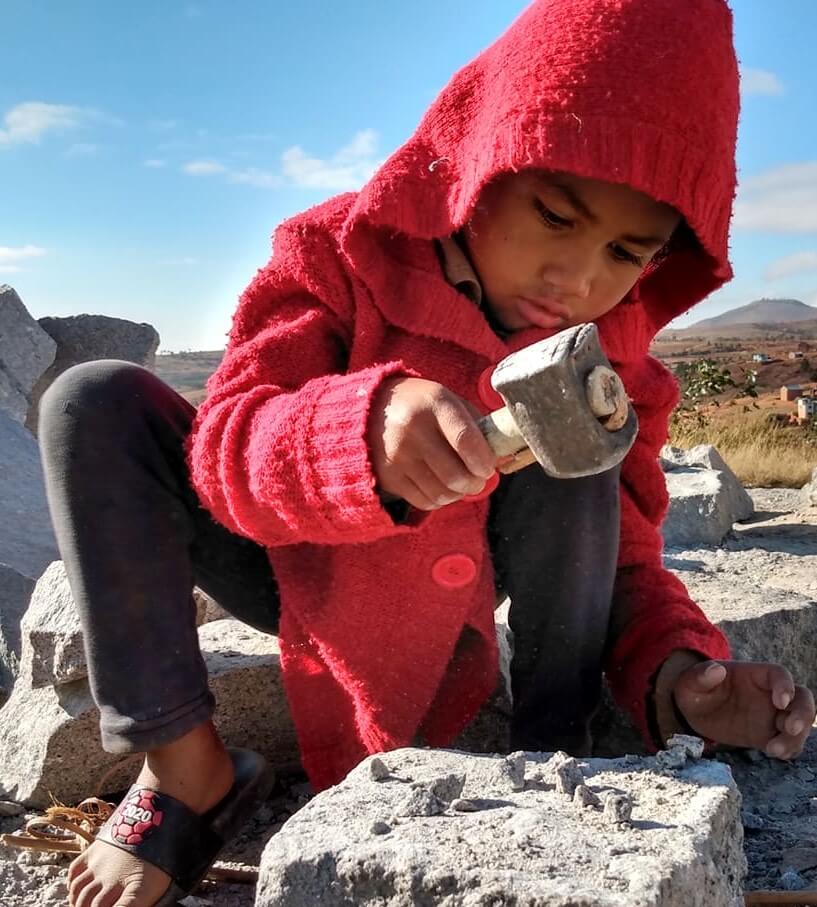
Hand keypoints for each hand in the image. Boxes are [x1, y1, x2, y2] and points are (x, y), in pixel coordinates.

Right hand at [367, 376, 496, 510]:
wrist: (372, 409)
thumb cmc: (423, 406)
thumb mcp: (449, 401)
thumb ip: (477, 426)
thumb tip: (504, 457)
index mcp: (434, 404)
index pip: (465, 440)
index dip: (483, 461)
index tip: (488, 467)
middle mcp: (412, 430)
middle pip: (455, 475)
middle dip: (475, 483)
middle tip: (478, 479)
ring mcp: (397, 456)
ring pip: (442, 493)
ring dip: (459, 494)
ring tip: (460, 483)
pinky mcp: (388, 476)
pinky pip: (424, 501)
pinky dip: (440, 500)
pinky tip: (441, 486)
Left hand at [673, 660, 814, 758]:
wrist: (694, 711)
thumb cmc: (694, 689)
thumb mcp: (690, 681)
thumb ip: (701, 676)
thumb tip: (716, 670)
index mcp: (754, 674)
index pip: (779, 674)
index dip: (785, 686)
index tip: (780, 702)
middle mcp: (770, 694)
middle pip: (802, 698)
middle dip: (802, 713)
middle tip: (790, 728)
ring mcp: (772, 715)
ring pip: (800, 723)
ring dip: (795, 737)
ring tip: (773, 749)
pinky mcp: (769, 735)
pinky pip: (790, 742)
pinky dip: (789, 749)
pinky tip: (773, 753)